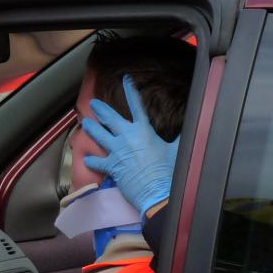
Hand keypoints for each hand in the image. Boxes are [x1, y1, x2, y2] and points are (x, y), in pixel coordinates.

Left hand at [82, 74, 178, 214]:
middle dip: (100, 109)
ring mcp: (117, 152)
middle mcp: (127, 138)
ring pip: (99, 136)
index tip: (125, 80)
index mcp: (144, 131)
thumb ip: (177, 138)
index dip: (130, 91)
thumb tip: (188, 130)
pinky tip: (87, 159)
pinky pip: (97, 162)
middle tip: (93, 104)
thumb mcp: (176, 150)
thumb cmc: (169, 172)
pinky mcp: (112, 167)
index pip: (136, 106)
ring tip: (84, 123)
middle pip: (110, 119)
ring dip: (91, 128)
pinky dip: (92, 161)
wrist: (158, 192)